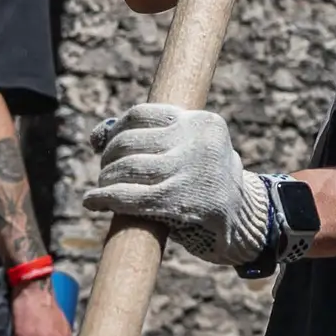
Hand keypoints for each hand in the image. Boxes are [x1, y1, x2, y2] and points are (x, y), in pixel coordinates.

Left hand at [85, 102, 273, 264]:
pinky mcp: (181, 202)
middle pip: (130, 142)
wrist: (243, 220)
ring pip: (127, 168)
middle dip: (109, 158)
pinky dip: (105, 198)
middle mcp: (198, 142)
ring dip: (106, 179)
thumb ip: (150, 138)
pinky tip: (92, 201)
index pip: (141, 115)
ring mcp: (191, 172)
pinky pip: (131, 197)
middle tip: (106, 172)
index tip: (105, 144)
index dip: (115, 129)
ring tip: (101, 188)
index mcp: (203, 122)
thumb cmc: (205, 181)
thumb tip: (96, 136)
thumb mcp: (188, 149)